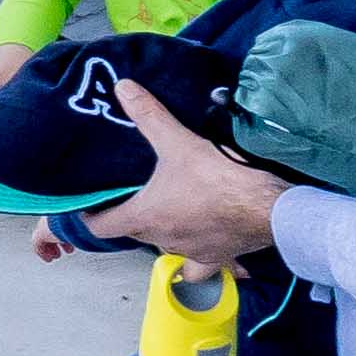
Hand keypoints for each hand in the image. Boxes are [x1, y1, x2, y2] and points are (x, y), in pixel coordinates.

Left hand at [86, 76, 288, 264]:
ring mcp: (190, 252)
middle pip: (135, 234)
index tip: (89, 209)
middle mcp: (162, 241)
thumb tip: (123, 89)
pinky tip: (203, 244)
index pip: (102, 227)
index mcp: (145, 218)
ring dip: (164, 232)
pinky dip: (198, 258)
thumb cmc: (217, 179)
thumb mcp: (178, 142)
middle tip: (132, 197)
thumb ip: (149, 116)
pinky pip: (200, 265)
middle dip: (131, 218)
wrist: (266, 208)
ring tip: (168, 212)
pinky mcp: (217, 257)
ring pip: (166, 246)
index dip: (91, 217)